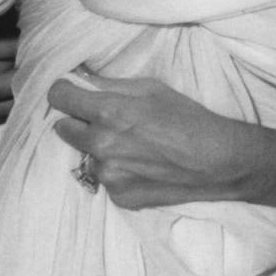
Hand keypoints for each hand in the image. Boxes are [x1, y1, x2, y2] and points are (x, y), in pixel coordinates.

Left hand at [48, 72, 249, 209]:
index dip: (64, 92)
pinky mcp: (119, 198)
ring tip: (130, 146)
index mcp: (108, 113)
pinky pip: (104, 179)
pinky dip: (116, 171)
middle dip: (77, 121)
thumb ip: (109, 84)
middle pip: (63, 128)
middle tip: (103, 120)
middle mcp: (101, 146)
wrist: (217, 163)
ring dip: (98, 149)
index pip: (58, 97)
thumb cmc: (187, 117)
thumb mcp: (150, 87)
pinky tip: (140, 166)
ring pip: (85, 156)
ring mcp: (109, 176)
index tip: (70, 92)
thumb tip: (81, 78)